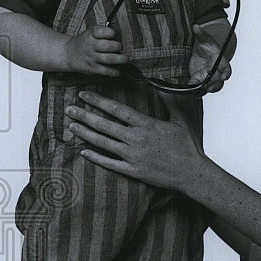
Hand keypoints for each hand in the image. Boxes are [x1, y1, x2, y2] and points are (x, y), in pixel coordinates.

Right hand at [64, 24, 124, 75]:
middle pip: (107, 46)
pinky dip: (114, 72)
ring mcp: (91, 57)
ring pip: (108, 59)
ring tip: (126, 59)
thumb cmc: (84, 42)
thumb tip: (121, 37)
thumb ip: (103, 33)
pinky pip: (105, 71)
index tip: (114, 34)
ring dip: (120, 59)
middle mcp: (90, 45)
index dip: (110, 32)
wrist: (68, 54)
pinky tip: (119, 71)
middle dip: (118, 46)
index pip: (101, 31)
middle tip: (121, 47)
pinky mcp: (92, 68)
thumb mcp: (90, 33)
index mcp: (90, 34)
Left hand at [66, 91, 203, 189]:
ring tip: (71, 127)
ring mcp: (133, 156)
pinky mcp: (133, 171)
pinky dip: (95, 157)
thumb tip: (166, 87)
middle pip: (105, 125)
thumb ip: (171, 103)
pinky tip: (84, 152)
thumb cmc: (188, 146)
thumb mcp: (181, 120)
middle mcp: (136, 139)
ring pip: (103, 143)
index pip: (117, 109)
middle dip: (84, 116)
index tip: (84, 95)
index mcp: (147, 124)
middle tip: (69, 109)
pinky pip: (110, 163)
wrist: (192, 173)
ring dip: (85, 134)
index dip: (98, 101)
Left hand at [186, 30, 232, 92]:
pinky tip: (192, 94)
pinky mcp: (200, 80)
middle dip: (214, 85)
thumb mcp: (205, 38)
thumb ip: (201, 34)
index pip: (226, 68)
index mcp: (220, 61)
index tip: (224, 77)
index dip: (226, 73)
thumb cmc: (208, 46)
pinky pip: (200, 88)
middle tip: (208, 87)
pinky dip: (196, 92)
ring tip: (198, 93)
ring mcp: (209, 77)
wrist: (204, 52)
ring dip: (204, 91)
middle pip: (219, 81)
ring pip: (210, 87)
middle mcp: (217, 72)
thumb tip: (196, 27)